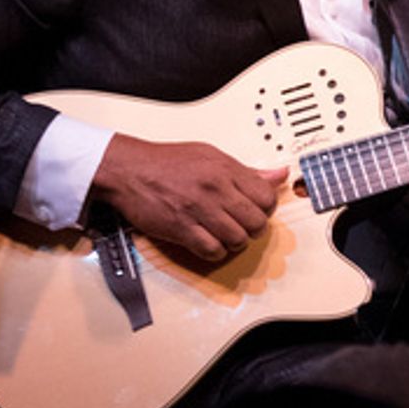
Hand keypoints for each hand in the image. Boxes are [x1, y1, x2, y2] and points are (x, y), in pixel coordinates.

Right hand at [89, 133, 286, 262]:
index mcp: (225, 169)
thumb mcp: (211, 156)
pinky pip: (212, 250)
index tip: (256, 209)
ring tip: (225, 235)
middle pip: (256, 221)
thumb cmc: (167, 162)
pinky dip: (215, 252)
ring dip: (234, 242)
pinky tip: (209, 243)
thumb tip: (279, 175)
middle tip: (242, 225)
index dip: (265, 208)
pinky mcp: (181, 228)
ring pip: (237, 239)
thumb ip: (246, 170)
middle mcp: (215, 188)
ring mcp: (199, 209)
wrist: (129, 169)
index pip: (266, 196)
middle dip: (253, 228)